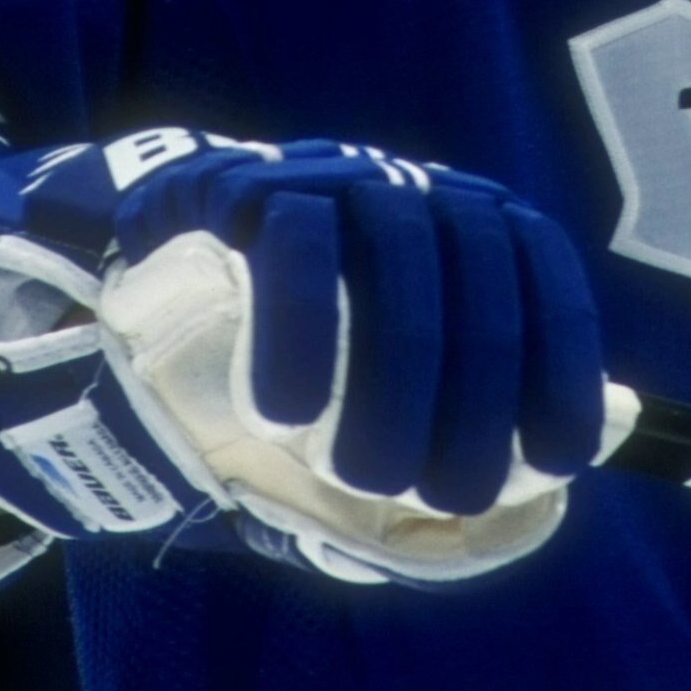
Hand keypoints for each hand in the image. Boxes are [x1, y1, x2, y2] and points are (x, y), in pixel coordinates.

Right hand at [0, 129, 631, 580]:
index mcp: (457, 227)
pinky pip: (289, 236)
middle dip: (472, 394)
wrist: (127, 297)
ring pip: (397, 250)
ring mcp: (325, 174)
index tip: (560, 459)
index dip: (562, 362)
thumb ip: (436, 449)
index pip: (538, 271)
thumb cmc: (280, 371)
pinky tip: (281, 408)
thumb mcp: (360, 410)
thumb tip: (531, 515)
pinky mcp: (239, 179)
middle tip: (438, 491)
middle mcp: (404, 184)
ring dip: (393, 372)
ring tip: (363, 470)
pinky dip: (299, 325)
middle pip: (475, 271)